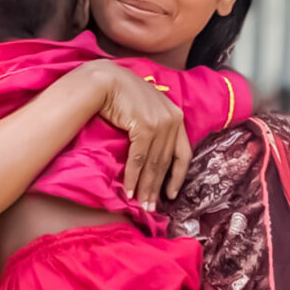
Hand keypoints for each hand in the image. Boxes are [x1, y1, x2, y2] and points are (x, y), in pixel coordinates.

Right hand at [86, 60, 191, 210]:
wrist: (106, 81)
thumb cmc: (123, 95)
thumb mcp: (147, 110)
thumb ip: (154, 128)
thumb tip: (151, 156)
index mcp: (176, 116)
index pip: (183, 153)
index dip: (178, 176)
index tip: (171, 194)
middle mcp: (173, 120)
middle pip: (166, 162)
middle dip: (158, 187)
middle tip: (151, 207)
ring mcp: (161, 123)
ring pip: (154, 163)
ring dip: (146, 187)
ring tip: (141, 204)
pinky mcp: (146, 127)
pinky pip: (139, 159)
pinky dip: (134, 177)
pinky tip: (129, 190)